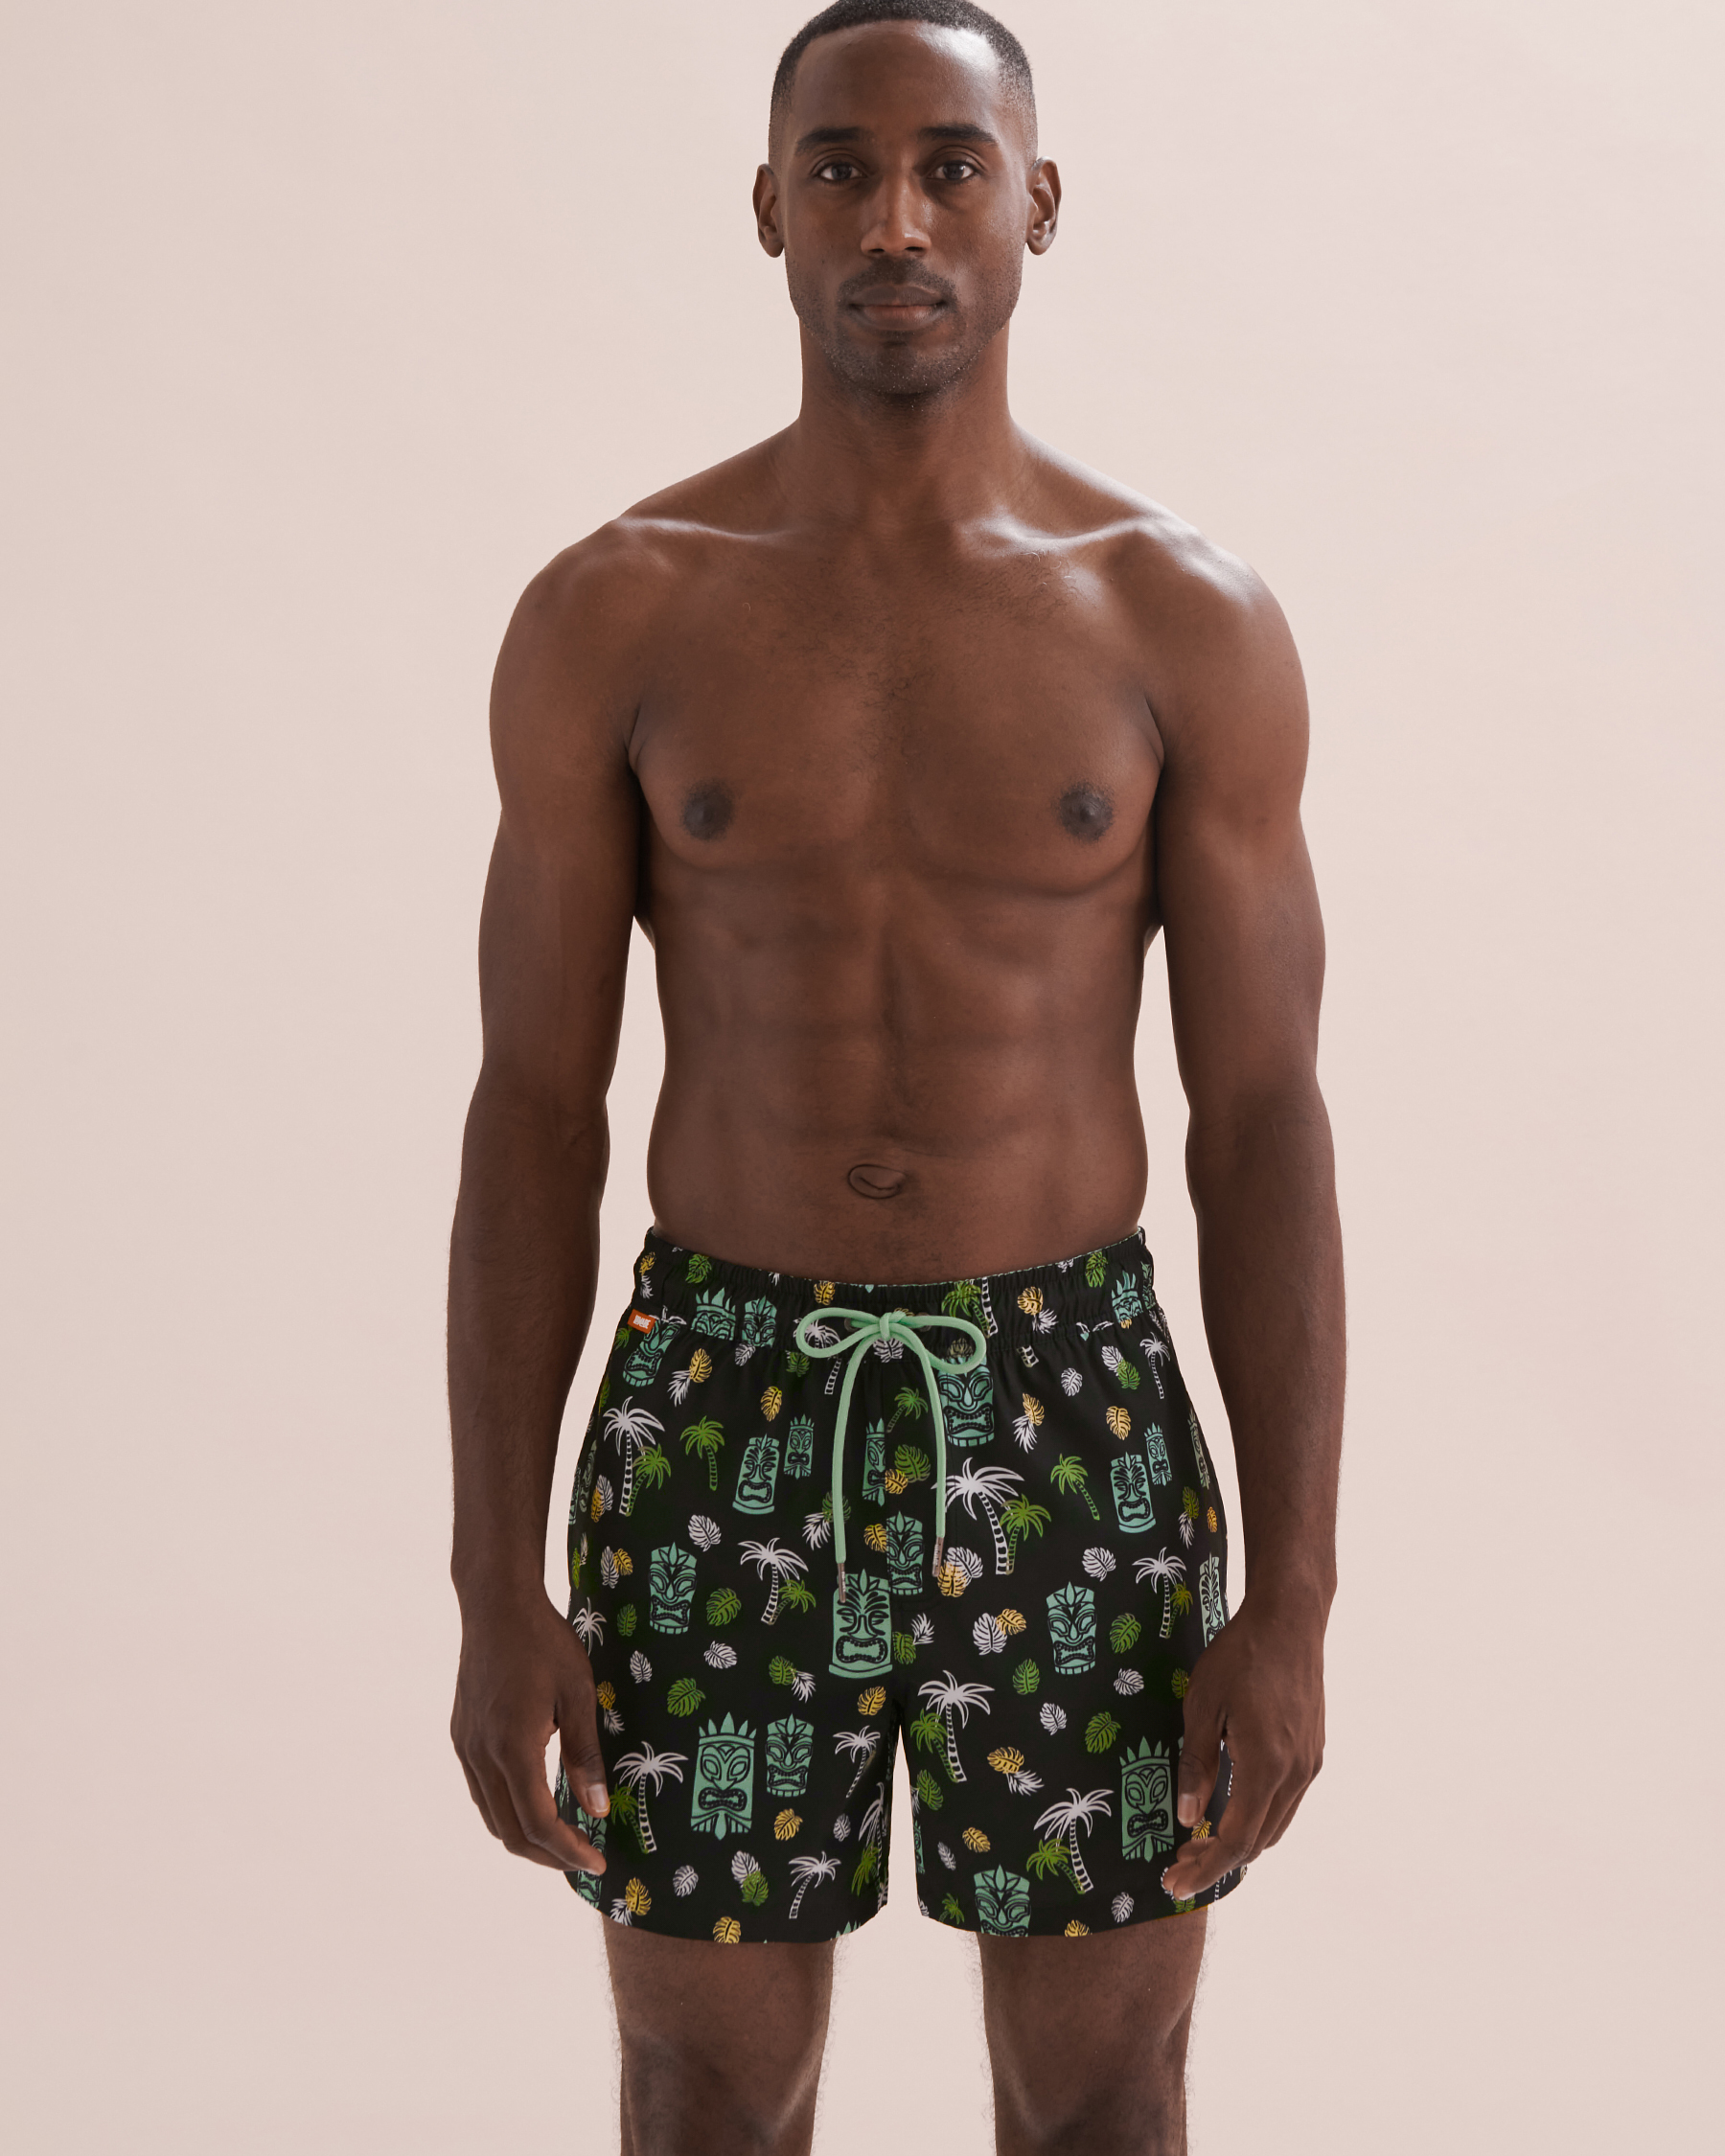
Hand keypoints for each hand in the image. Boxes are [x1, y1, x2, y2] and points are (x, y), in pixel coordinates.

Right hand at [451, 1588, 607, 1872]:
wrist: (497, 1605)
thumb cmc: (545, 1643)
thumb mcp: (579, 1694)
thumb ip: (586, 1755)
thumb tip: (597, 1810)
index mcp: (513, 1747)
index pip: (539, 1822)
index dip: (569, 1851)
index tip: (598, 1862)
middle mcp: (482, 1755)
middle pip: (511, 1831)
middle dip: (549, 1855)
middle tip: (585, 1859)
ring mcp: (466, 1747)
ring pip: (492, 1816)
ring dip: (526, 1837)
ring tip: (564, 1839)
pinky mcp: (461, 1737)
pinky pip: (481, 1792)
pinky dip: (508, 1812)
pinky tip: (534, 1803)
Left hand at [1160, 1589, 1325, 1901]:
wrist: (1290, 1621)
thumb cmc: (1239, 1657)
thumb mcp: (1202, 1707)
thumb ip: (1196, 1766)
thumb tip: (1189, 1819)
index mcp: (1266, 1766)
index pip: (1235, 1839)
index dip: (1203, 1868)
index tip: (1174, 1884)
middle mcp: (1295, 1774)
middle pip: (1257, 1841)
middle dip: (1216, 1860)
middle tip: (1178, 1864)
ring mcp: (1309, 1764)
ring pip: (1275, 1825)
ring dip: (1239, 1841)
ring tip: (1199, 1841)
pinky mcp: (1313, 1752)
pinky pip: (1285, 1802)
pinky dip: (1258, 1818)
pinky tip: (1231, 1807)